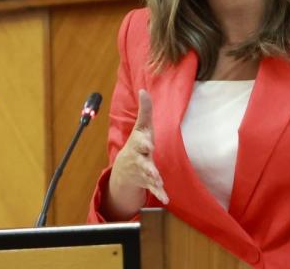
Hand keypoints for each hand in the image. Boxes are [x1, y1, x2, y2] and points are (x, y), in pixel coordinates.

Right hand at [107, 89, 167, 218]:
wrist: (124, 169)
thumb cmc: (138, 144)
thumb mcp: (141, 127)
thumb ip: (145, 110)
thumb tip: (143, 90)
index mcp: (138, 144)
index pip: (140, 143)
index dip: (144, 143)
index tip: (149, 144)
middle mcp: (139, 159)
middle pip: (142, 162)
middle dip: (147, 165)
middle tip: (152, 168)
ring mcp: (143, 172)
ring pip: (148, 176)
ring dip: (153, 179)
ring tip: (158, 182)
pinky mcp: (148, 182)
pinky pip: (154, 189)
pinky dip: (160, 194)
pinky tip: (166, 199)